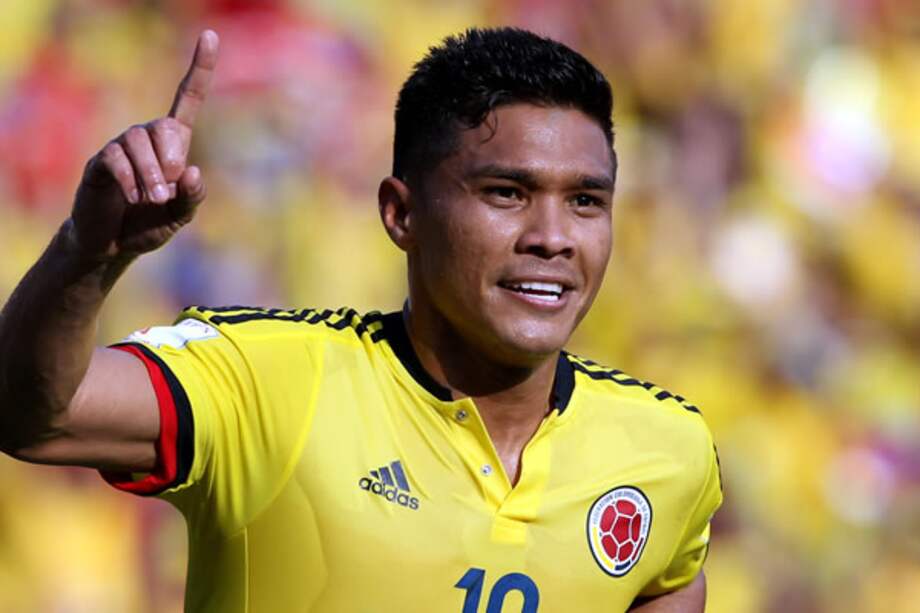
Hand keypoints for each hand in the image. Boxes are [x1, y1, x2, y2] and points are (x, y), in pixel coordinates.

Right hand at [70, 30, 219, 259]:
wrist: (112, 245)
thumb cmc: (149, 225)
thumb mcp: (181, 215)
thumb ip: (193, 196)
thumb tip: (192, 170)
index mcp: (174, 145)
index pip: (188, 98)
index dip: (200, 68)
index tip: (209, 35)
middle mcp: (147, 137)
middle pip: (164, 126)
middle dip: (170, 160)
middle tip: (167, 193)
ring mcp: (121, 147)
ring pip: (139, 143)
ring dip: (151, 177)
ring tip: (152, 202)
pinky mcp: (100, 161)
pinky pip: (115, 158)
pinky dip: (130, 180)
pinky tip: (132, 198)